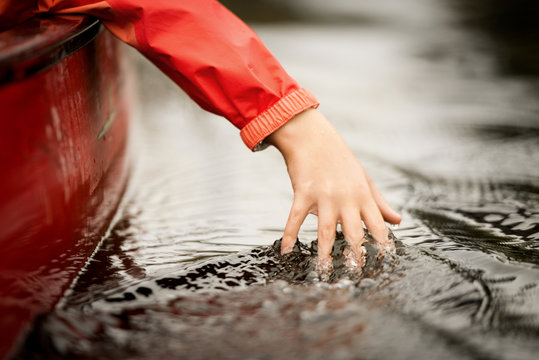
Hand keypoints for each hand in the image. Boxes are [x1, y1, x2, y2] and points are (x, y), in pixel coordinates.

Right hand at [267, 108, 401, 262]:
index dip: (383, 244)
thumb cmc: (341, 159)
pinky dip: (289, 235)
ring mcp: (324, 196)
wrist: (313, 136)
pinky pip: (295, 218)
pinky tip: (286, 252)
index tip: (384, 262)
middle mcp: (346, 198)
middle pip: (353, 233)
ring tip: (324, 273)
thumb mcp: (364, 179)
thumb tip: (398, 221)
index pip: (377, 225)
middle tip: (355, 274)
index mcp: (363, 195)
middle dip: (355, 256)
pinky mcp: (303, 192)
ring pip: (325, 231)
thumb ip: (380, 203)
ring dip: (324, 254)